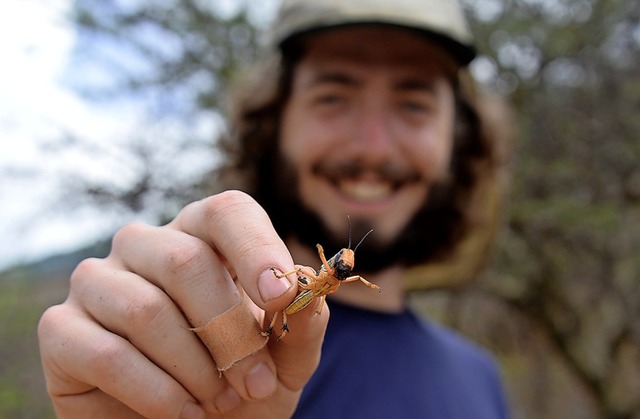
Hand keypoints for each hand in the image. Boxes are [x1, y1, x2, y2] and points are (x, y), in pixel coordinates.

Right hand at [38, 190, 328, 417]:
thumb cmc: (238, 383)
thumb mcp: (284, 360)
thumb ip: (303, 323)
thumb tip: (310, 285)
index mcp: (201, 237)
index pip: (227, 212)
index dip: (256, 249)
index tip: (281, 298)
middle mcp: (144, 245)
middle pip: (186, 261)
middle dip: (230, 333)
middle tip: (254, 384)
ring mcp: (97, 281)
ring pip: (145, 309)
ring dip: (195, 369)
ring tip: (220, 402)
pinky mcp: (61, 329)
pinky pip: (106, 353)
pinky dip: (155, 393)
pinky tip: (182, 414)